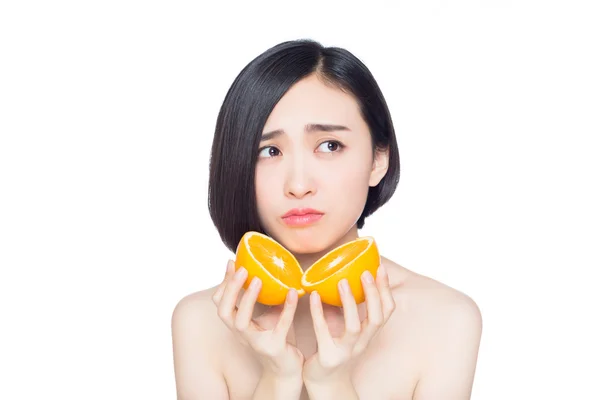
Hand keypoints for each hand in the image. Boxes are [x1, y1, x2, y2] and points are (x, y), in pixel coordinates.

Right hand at [212, 260, 303, 377]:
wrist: (287, 371)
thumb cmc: (276, 338)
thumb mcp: (266, 316)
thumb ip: (264, 298)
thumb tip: (267, 269)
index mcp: (237, 325)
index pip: (221, 303)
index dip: (224, 283)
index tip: (232, 262)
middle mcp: (241, 334)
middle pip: (224, 312)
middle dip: (231, 289)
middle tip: (243, 269)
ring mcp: (256, 342)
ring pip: (242, 322)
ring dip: (248, 299)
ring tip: (258, 279)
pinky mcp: (275, 347)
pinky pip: (280, 326)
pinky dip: (286, 309)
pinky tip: (292, 293)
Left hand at [303, 264, 395, 382]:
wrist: (323, 382)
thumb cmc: (334, 348)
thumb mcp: (347, 328)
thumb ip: (348, 308)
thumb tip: (344, 276)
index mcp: (368, 334)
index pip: (386, 311)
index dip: (385, 290)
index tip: (380, 268)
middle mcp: (361, 343)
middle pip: (376, 319)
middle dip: (373, 294)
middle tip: (365, 272)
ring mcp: (345, 351)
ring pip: (353, 327)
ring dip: (349, 303)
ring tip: (342, 282)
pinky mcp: (327, 356)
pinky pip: (323, 333)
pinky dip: (319, 313)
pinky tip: (314, 296)